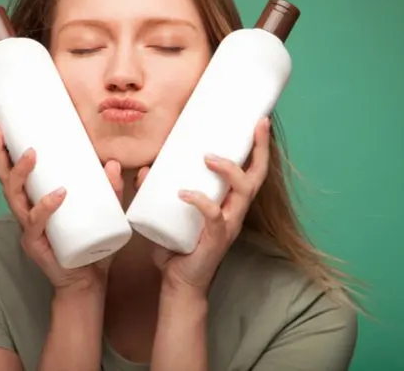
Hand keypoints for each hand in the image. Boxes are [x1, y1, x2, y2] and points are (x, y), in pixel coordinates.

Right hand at [0, 122, 124, 293]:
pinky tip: (58, 194)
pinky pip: (36, 224)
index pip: (12, 172)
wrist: (87, 282)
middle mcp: (25, 212)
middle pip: (4, 180)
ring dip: (21, 174)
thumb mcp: (104, 211)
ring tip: (32, 154)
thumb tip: (113, 163)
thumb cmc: (89, 245)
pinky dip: (46, 207)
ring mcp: (28, 229)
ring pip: (14, 198)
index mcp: (33, 200)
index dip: (2, 150)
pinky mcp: (36, 245)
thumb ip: (109, 189)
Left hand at [149, 117, 272, 295]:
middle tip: (256, 126)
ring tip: (209, 157)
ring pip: (242, 193)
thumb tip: (143, 168)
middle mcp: (235, 211)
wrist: (179, 283)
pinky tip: (183, 194)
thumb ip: (154, 190)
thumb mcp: (167, 212)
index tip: (259, 121)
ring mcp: (228, 225)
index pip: (251, 170)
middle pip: (257, 177)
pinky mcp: (216, 240)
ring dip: (228, 171)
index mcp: (230, 202)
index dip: (259, 147)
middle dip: (260, 150)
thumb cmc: (177, 246)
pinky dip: (200, 202)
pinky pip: (214, 216)